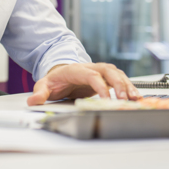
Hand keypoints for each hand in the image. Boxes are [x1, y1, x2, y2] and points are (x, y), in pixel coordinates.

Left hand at [26, 63, 141, 105]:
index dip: (99, 86)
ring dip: (127, 85)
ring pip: (117, 73)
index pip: (91, 75)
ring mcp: (99, 71)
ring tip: (135, 98)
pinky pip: (120, 79)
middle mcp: (90, 67)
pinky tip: (135, 97)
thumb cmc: (55, 80)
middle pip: (108, 70)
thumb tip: (33, 100)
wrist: (61, 73)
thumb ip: (40, 92)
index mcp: (76, 69)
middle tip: (125, 98)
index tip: (106, 98)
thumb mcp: (44, 85)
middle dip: (118, 83)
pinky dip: (129, 86)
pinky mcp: (106, 77)